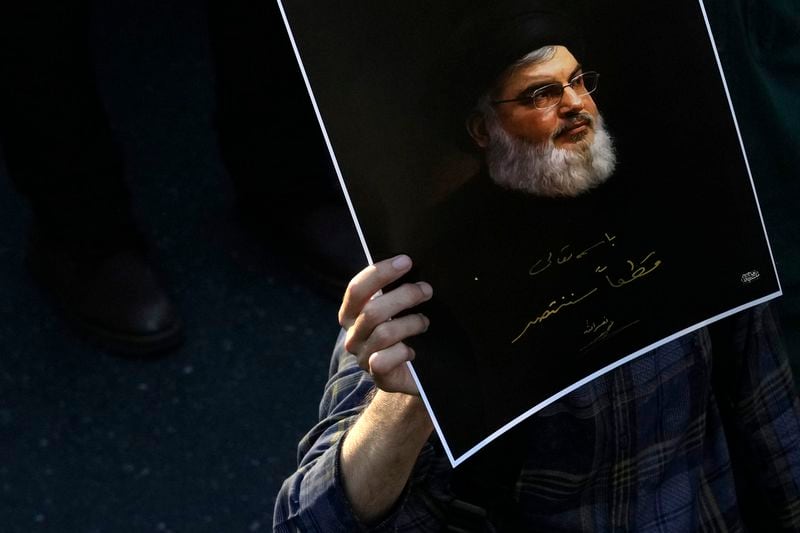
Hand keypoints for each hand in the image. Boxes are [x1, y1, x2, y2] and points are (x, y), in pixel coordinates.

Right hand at [338, 254, 431, 394]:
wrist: (413, 374)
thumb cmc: (404, 332)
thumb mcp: (395, 309)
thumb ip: (392, 291)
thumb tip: (408, 263)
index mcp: (351, 314)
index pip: (357, 289)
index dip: (380, 273)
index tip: (406, 261)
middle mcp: (352, 335)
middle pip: (372, 310)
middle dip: (404, 296)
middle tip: (426, 290)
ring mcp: (363, 357)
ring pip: (384, 333)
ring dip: (411, 323)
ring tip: (424, 322)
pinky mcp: (377, 376)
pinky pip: (383, 361)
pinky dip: (402, 352)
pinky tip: (412, 351)